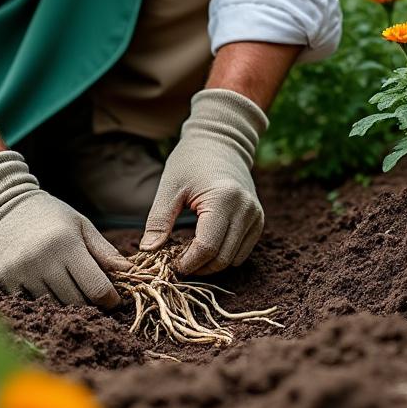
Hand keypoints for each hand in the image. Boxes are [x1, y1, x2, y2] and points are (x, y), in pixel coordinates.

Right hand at [0, 151, 130, 305]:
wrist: (0, 204)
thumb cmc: (48, 214)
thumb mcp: (80, 225)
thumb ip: (104, 251)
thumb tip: (129, 272)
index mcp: (67, 244)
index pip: (97, 288)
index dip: (110, 300)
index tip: (113, 300)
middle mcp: (43, 260)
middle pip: (77, 302)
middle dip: (90, 303)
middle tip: (93, 295)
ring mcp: (22, 272)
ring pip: (55, 306)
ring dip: (67, 303)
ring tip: (71, 289)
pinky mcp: (5, 280)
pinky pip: (32, 303)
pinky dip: (44, 301)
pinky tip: (48, 287)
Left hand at [140, 89, 267, 274]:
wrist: (221, 140)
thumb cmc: (191, 160)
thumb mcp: (170, 187)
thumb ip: (159, 221)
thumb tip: (148, 251)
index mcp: (224, 199)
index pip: (206, 248)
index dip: (186, 263)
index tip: (168, 264)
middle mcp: (246, 210)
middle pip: (221, 259)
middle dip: (197, 267)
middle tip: (175, 262)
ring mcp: (256, 216)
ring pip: (233, 260)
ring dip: (210, 264)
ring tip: (188, 253)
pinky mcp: (258, 220)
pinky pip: (242, 252)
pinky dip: (223, 256)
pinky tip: (204, 245)